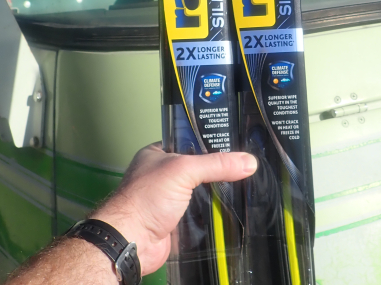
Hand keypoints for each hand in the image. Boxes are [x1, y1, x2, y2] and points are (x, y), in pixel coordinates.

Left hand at [90, 144, 257, 274]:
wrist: (132, 241)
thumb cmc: (147, 198)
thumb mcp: (184, 170)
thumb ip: (216, 164)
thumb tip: (249, 161)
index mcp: (157, 153)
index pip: (189, 141)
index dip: (211, 141)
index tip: (236, 142)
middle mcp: (162, 174)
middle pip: (198, 167)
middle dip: (218, 168)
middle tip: (244, 165)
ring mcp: (169, 198)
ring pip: (200, 191)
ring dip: (217, 192)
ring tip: (245, 184)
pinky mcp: (176, 220)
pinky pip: (200, 212)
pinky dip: (214, 212)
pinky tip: (232, 208)